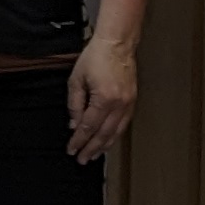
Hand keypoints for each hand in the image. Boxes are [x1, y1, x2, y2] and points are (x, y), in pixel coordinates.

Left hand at [68, 37, 139, 160]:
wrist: (116, 45)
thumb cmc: (96, 57)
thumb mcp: (76, 79)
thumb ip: (74, 104)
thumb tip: (74, 124)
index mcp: (104, 99)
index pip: (88, 126)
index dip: (79, 140)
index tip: (72, 149)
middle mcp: (119, 104)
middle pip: (103, 133)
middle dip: (92, 148)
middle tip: (82, 159)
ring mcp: (128, 103)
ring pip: (116, 131)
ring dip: (104, 145)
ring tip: (94, 155)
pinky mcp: (132, 100)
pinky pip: (123, 123)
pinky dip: (114, 134)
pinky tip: (108, 140)